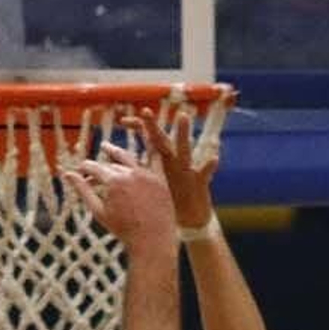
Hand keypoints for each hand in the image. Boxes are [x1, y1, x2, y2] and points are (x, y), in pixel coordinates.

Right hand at [63, 142, 177, 247]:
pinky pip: (154, 158)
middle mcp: (130, 173)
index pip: (93, 167)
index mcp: (113, 181)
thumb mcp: (99, 211)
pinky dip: (147, 148)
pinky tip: (140, 140)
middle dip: (98, 168)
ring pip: (128, 158)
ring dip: (115, 153)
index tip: (79, 170)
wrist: (152, 241)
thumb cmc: (123, 230)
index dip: (84, 168)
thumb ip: (83, 190)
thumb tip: (67, 174)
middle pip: (109, 164)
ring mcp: (146, 175)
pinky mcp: (160, 179)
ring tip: (107, 149)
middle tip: (91, 171)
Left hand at [131, 106, 215, 231]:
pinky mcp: (200, 183)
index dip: (137, 126)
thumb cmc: (170, 200)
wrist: (192, 217)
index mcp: (161, 159)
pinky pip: (205, 174)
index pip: (148, 137)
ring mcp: (187, 170)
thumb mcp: (154, 184)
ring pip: (184, 150)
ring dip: (182, 134)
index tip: (123, 121)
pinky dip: (209, 166)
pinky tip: (213, 158)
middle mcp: (174, 160)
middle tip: (145, 111)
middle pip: (161, 140)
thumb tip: (115, 163)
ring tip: (182, 116)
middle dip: (153, 126)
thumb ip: (136, 171)